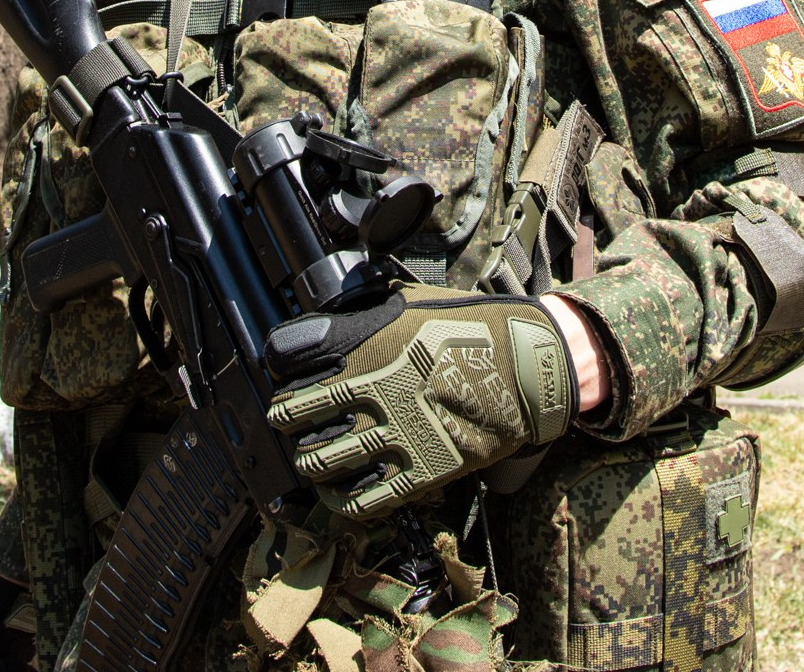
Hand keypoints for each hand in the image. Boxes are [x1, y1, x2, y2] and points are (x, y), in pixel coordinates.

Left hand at [264, 286, 577, 519]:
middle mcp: (371, 391)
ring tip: (309, 458)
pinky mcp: (420, 471)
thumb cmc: (469, 327)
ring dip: (308, 461)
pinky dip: (341, 500)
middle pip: (295, 416)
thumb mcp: (410, 302)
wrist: (526, 367)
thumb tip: (329, 319)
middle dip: (285, 421)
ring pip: (322, 461)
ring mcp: (394, 434)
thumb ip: (365, 313)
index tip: (281, 373)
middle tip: (286, 422)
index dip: (277, 367)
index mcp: (365, 344)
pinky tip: (337, 493)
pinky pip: (364, 499)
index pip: (288, 357)